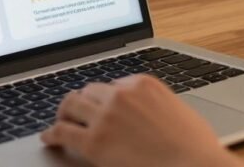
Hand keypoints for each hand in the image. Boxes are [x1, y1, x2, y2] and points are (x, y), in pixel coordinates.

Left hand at [41, 74, 243, 166]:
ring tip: (60, 121)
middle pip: (90, 91)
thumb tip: (146, 113)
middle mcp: (122, 94)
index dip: (107, 98)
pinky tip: (49, 138)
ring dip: (65, 112)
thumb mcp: (177, 111)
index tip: (103, 107)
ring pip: (72, 104)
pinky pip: (63, 132)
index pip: (114, 84)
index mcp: (143, 83)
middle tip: (77, 112)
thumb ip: (156, 105)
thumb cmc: (194, 145)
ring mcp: (106, 116)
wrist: (194, 164)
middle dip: (84, 102)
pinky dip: (52, 134)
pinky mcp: (95, 141)